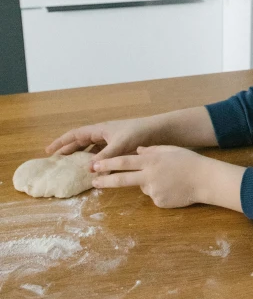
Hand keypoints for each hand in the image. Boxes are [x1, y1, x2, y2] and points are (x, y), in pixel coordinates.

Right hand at [45, 117, 161, 161]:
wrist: (158, 130)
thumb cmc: (138, 133)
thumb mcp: (120, 146)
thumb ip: (105, 157)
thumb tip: (88, 169)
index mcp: (100, 129)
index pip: (75, 134)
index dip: (61, 142)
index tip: (48, 151)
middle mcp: (104, 133)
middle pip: (80, 141)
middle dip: (68, 149)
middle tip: (56, 160)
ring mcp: (111, 139)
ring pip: (91, 147)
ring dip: (81, 155)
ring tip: (72, 166)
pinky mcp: (119, 146)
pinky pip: (101, 152)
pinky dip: (94, 160)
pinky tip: (94, 169)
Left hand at [91, 145, 206, 207]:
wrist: (205, 179)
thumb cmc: (189, 160)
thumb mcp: (170, 149)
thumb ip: (152, 150)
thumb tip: (138, 151)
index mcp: (151, 160)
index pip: (124, 162)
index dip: (108, 163)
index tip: (94, 165)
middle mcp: (149, 176)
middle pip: (122, 179)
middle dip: (106, 181)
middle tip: (94, 182)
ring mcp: (153, 191)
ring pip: (143, 187)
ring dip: (149, 183)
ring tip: (169, 179)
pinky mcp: (159, 202)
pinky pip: (154, 196)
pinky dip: (160, 192)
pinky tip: (173, 188)